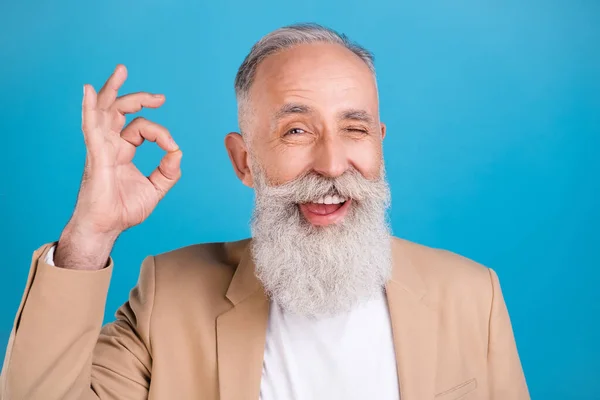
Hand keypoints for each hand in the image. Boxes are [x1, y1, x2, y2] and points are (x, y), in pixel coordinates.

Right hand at [55, 65, 181, 269]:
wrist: (106, 228)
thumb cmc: (124, 210)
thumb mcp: (155, 189)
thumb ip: (168, 171)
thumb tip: (178, 152)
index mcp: (123, 151)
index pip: (142, 129)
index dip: (161, 134)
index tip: (173, 148)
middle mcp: (110, 145)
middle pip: (120, 111)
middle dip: (139, 98)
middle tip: (160, 97)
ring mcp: (100, 148)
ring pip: (104, 111)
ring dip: (113, 89)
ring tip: (121, 70)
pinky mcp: (96, 156)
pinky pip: (91, 127)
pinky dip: (89, 108)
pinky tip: (88, 91)